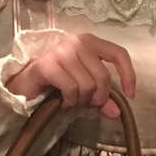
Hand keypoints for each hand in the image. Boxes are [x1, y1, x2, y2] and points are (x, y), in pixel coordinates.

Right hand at [5, 33, 135, 118]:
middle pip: (103, 77)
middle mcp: (77, 42)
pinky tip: (62, 101)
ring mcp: (61, 51)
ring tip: (71, 101)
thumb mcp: (85, 88)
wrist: (26, 84)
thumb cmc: (58, 82)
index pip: (119, 53)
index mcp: (90, 42)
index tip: (129, 95)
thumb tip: (117, 113)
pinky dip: (69, 101)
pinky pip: (70, 89)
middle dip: (97, 98)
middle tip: (85, 104)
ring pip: (87, 85)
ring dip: (81, 101)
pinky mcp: (47, 64)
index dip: (128, 75)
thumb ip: (102, 98)